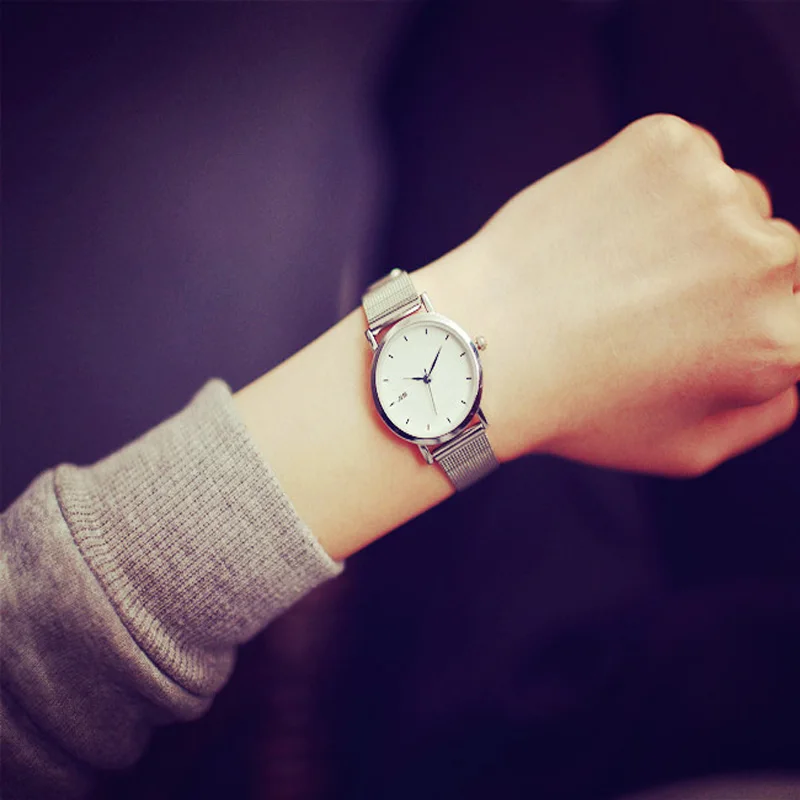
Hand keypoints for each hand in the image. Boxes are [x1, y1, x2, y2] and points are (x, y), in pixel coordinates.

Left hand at [421, 114, 799, 475]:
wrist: (486, 344)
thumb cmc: (576, 408)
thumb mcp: (685, 450)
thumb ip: (765, 414)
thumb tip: (791, 377)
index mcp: (783, 338)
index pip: (798, 309)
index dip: (758, 318)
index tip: (706, 320)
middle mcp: (766, 260)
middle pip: (780, 253)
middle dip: (732, 275)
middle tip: (655, 301)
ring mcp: (716, 194)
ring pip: (734, 202)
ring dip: (695, 227)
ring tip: (617, 269)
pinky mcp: (667, 146)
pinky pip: (688, 160)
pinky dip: (655, 186)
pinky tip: (602, 229)